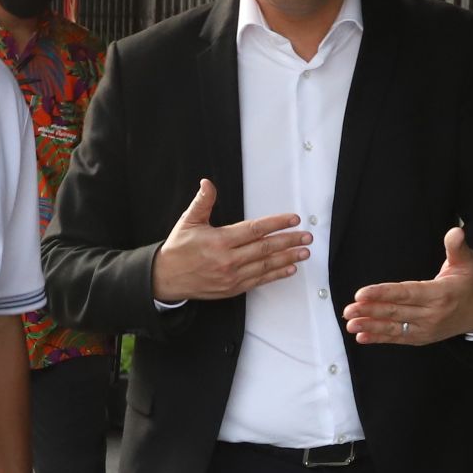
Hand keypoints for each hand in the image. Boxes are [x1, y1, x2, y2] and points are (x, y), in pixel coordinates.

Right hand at [150, 177, 310, 301]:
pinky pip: (259, 281)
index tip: (292, 219)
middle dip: (289, 241)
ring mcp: (232, 277)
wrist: (166, 279)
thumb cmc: (178, 249)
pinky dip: (276, 275)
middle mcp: (228, 260)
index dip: (277, 224)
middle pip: (266, 248)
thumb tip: (208, 183)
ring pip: (266, 266)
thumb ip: (202, 202)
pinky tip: (289, 269)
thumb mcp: (188, 221)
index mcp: (220, 240)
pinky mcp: (232, 289)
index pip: (255, 230)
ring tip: (304, 252)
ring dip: (288, 258)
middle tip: (306, 236)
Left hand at [345, 225, 472, 345]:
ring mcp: (427, 329)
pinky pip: (398, 338)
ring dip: (371, 326)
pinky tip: (362, 336)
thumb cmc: (469, 283)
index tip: (361, 293)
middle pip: (396, 312)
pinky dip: (380, 338)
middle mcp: (432, 314)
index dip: (383, 293)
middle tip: (348, 309)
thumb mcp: (467, 262)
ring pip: (394, 327)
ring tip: (350, 324)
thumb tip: (456, 231)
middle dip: (370, 311)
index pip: (406, 293)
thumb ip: (457, 247)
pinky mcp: (422, 338)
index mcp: (440, 294)